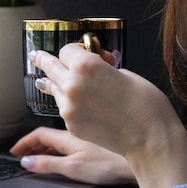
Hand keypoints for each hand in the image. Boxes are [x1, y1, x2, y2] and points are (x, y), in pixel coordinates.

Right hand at [10, 127, 134, 184]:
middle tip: (23, 152)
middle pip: (49, 134)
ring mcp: (89, 132)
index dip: (25, 143)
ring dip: (48, 140)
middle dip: (33, 142)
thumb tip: (26, 163)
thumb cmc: (112, 162)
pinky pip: (76, 135)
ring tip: (39, 150)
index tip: (15, 151)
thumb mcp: (74, 167)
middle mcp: (76, 131)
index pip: (39, 136)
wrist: (143, 152)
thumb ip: (49, 164)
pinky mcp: (101, 135)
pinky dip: (64, 140)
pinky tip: (67, 147)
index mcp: (67, 137)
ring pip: (62, 133)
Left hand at [29, 43, 186, 187]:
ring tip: (52, 79)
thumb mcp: (125, 73)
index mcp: (86, 66)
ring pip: (54, 87)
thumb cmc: (145, 105)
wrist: (149, 138)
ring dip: (57, 82)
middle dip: (44, 60)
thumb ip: (102, 67)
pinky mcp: (70, 124)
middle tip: (36, 56)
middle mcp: (72, 85)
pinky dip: (67, 102)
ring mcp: (68, 107)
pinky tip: (76, 101)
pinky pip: (62, 107)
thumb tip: (93, 65)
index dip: (76, 49)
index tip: (82, 51)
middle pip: (50, 66)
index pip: (67, 50)